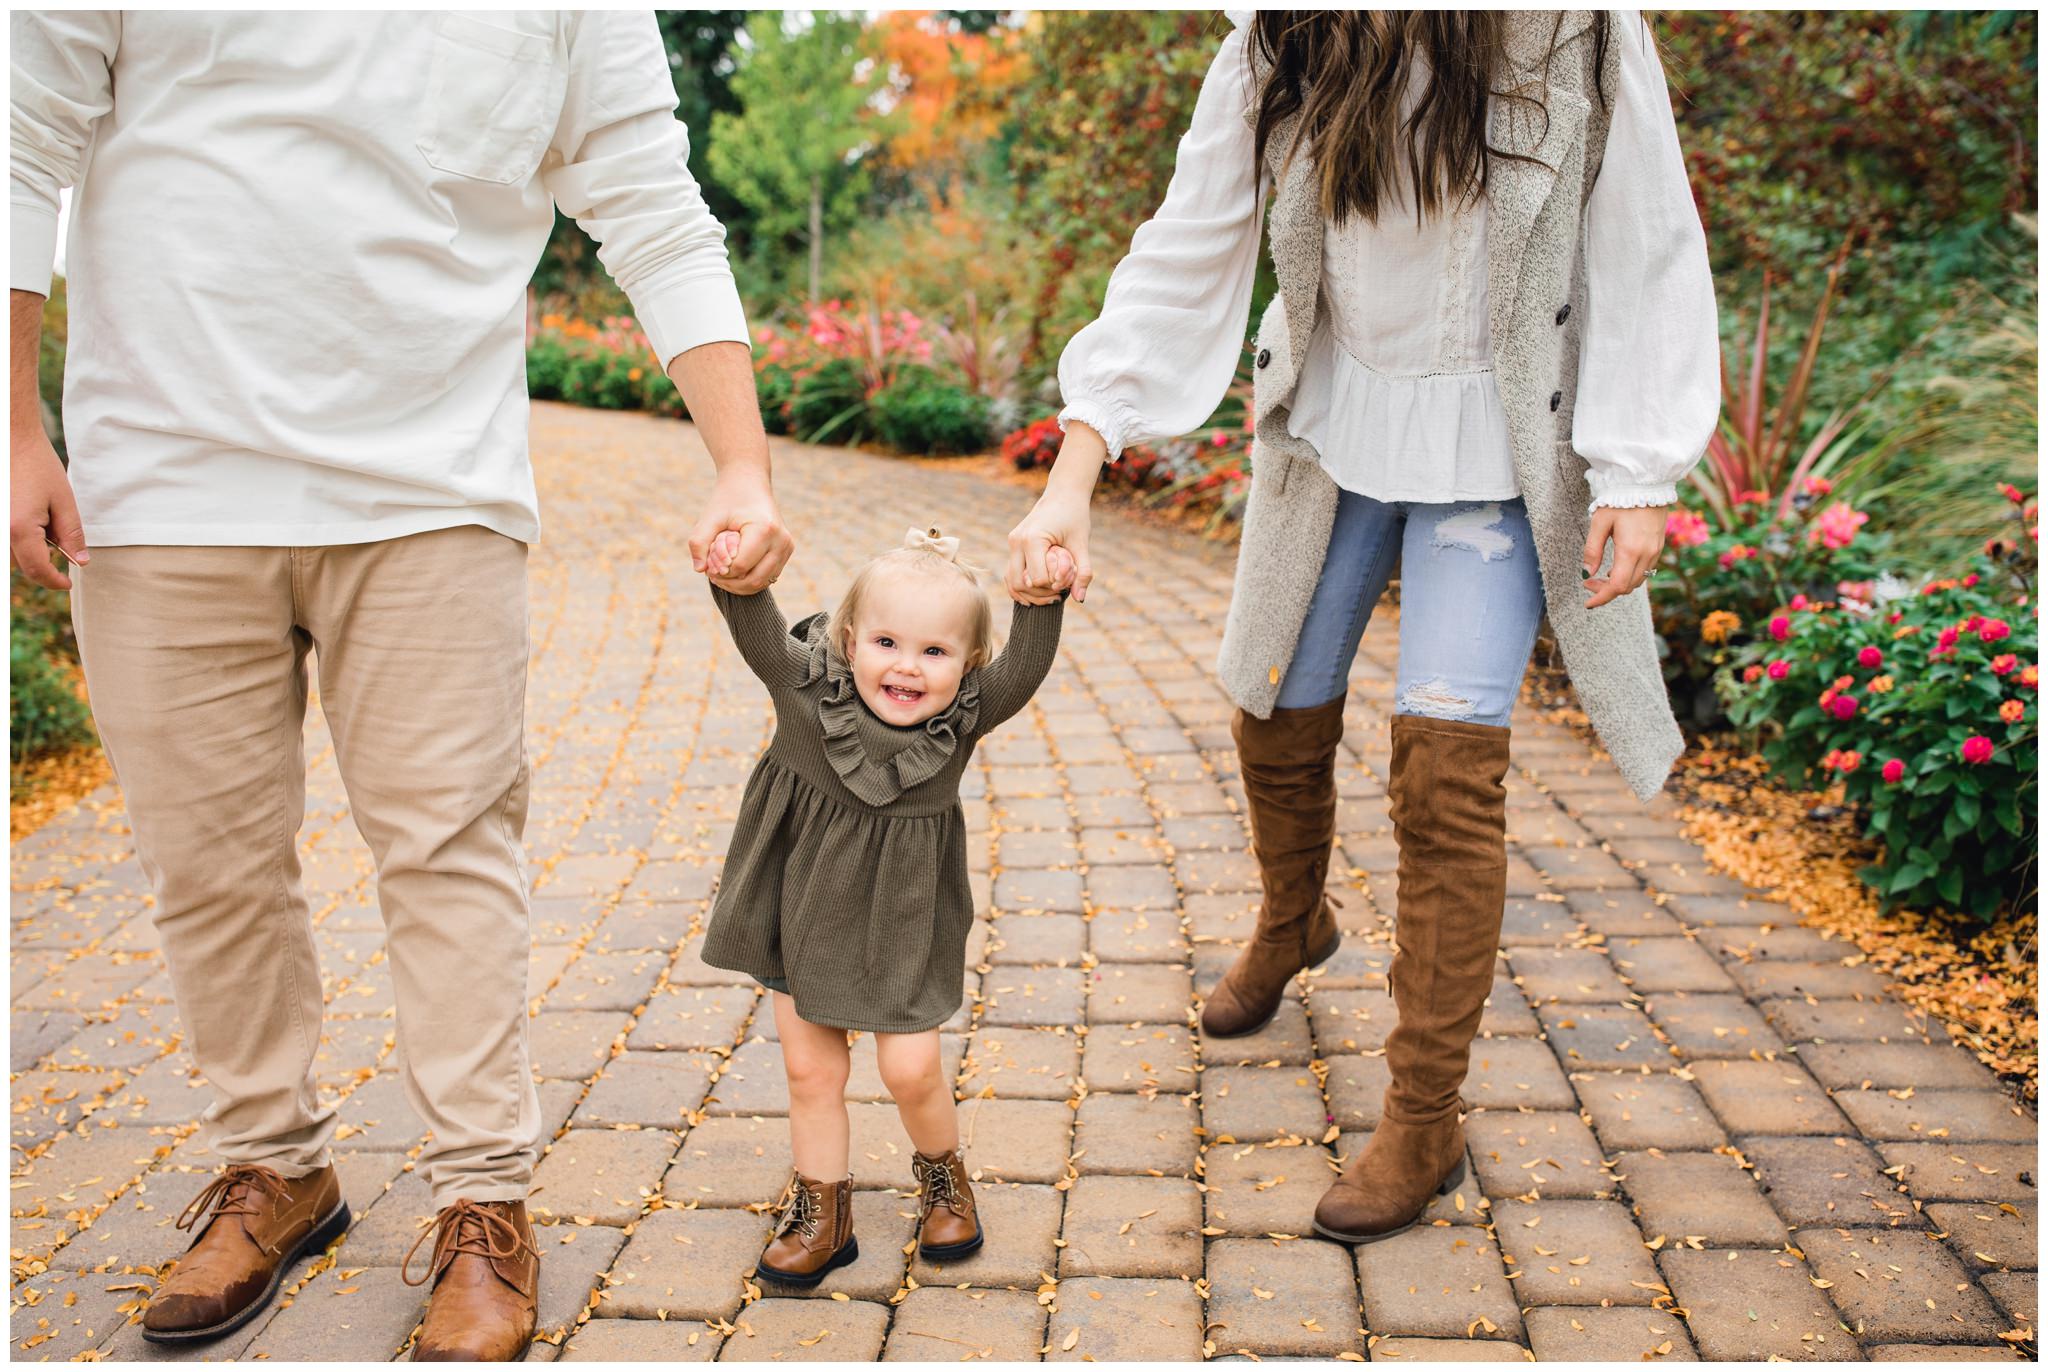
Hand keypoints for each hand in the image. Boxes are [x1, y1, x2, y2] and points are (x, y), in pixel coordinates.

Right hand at [10, 427, 85, 590]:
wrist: (10, 438)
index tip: (68, 584)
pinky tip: (28, 517)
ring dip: (27, 548)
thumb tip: (80, 562)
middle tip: (59, 541)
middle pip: (21, 564)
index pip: (37, 571)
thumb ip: (72, 534)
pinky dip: (16, 537)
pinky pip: (4, 539)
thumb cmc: (38, 466)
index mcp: (18, 530)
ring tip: (41, 519)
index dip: (54, 581)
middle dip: (43, 562)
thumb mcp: (63, 501)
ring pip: (9, 553)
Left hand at [688, 469, 792, 593]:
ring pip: (762, 583)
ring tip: (722, 573)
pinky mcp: (786, 551)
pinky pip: (767, 577)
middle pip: (754, 580)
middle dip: (730, 583)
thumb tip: (700, 570)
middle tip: (712, 574)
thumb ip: (699, 543)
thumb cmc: (727, 500)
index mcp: (764, 530)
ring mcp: (787, 547)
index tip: (708, 564)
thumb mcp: (709, 518)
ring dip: (740, 585)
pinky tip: (734, 570)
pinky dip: (750, 580)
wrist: (749, 483)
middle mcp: (781, 540)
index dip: (720, 571)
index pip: (740, 566)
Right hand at [1007, 428, 1104, 604]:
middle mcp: (1017, 541)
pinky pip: (1010, 573)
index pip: (1038, 579)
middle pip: (1019, 584)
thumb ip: (1083, 571)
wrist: (1063, 493)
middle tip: (1058, 596)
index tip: (1069, 581)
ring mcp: (1012, 543)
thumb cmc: (1075, 516)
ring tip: (1049, 597)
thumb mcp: (1082, 543)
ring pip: (1011, 581)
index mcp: (1032, 539)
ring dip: (1028, 594)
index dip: (1055, 586)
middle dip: (1039, 595)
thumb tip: (1080, 599)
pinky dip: (1020, 587)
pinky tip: (1036, 594)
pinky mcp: (1014, 545)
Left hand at [1582, 505, 1666, 608]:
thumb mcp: (1599, 522)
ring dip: (1619, 584)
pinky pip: (1645, 570)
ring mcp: (1655, 551)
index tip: (1588, 603)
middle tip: (1588, 584)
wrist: (1646, 483)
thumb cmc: (1619, 499)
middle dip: (1607, 591)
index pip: (1616, 586)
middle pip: (1627, 587)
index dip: (1601, 598)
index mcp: (1630, 550)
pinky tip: (1616, 567)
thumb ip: (1592, 550)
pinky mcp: (1659, 546)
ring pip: (1637, 580)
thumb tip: (1587, 573)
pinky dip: (1630, 575)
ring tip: (1599, 577)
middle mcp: (1647, 554)